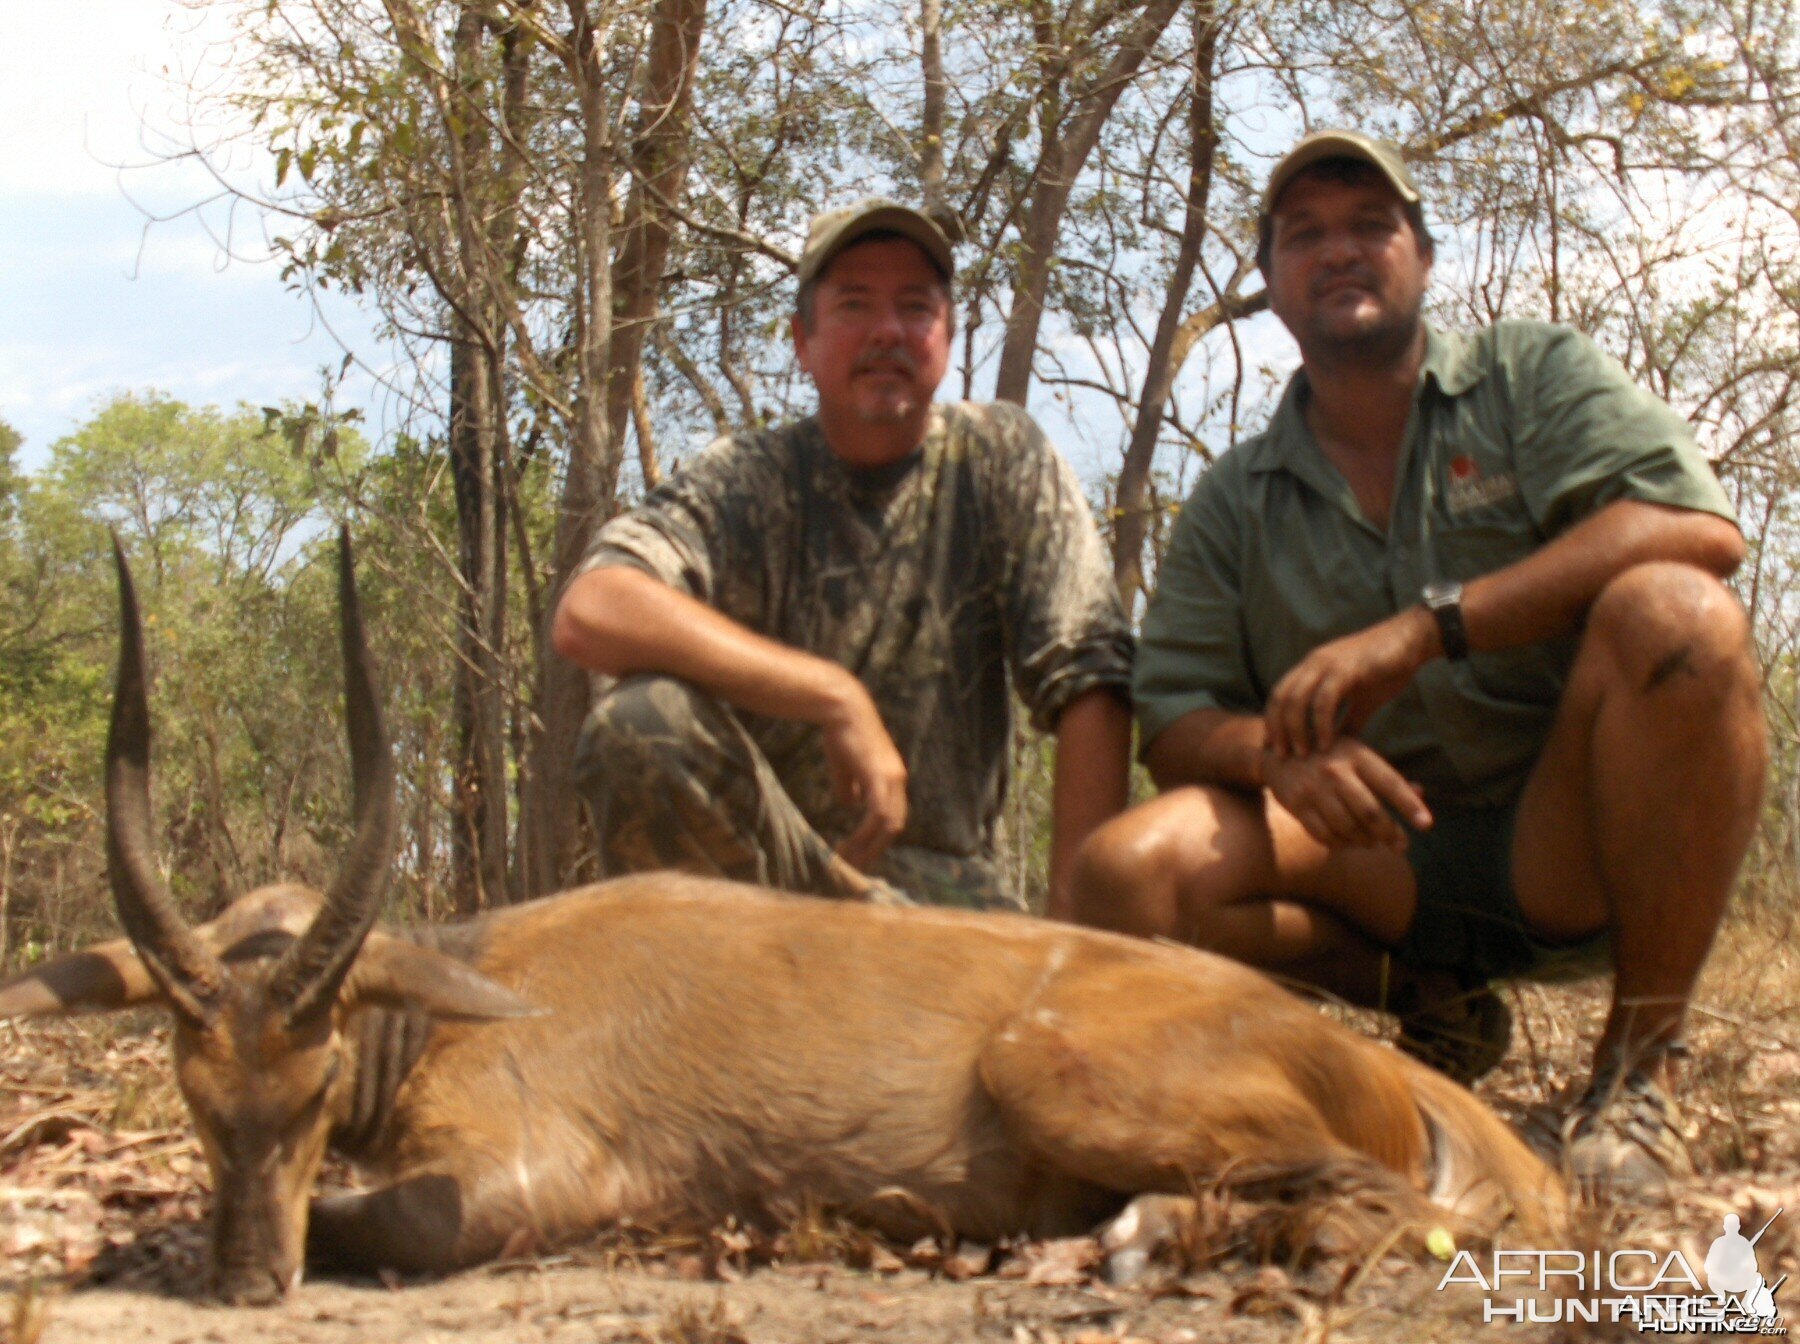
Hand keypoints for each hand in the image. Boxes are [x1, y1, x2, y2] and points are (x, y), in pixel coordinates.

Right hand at [821, 678, 908, 871]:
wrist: (842, 709)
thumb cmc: (841, 732)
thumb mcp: (846, 765)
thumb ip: (850, 786)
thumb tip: (849, 805)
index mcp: (892, 776)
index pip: (893, 813)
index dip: (879, 834)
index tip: (863, 851)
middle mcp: (897, 779)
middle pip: (895, 824)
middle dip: (877, 847)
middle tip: (858, 865)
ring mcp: (891, 778)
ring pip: (888, 824)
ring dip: (870, 846)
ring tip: (851, 860)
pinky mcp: (879, 777)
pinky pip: (877, 815)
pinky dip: (866, 834)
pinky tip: (852, 845)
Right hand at [1263, 739, 1431, 851]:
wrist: (1277, 755)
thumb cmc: (1328, 755)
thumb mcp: (1357, 755)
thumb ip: (1385, 776)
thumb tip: (1420, 792)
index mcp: (1356, 755)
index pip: (1390, 783)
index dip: (1409, 805)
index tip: (1426, 825)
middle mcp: (1335, 771)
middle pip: (1370, 812)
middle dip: (1390, 834)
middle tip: (1401, 846)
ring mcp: (1314, 789)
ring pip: (1347, 827)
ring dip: (1364, 841)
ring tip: (1372, 842)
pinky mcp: (1296, 805)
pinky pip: (1324, 834)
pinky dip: (1340, 844)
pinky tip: (1347, 842)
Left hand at [1266, 607, 1437, 756]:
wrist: (1412, 639)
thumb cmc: (1386, 669)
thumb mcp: (1362, 701)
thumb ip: (1346, 722)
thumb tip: (1339, 748)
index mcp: (1312, 669)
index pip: (1279, 696)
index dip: (1272, 722)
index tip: (1272, 749)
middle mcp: (1313, 664)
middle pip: (1280, 698)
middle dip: (1277, 729)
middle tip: (1281, 757)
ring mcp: (1327, 664)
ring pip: (1296, 699)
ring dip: (1295, 730)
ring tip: (1301, 755)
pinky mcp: (1346, 669)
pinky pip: (1324, 700)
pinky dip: (1321, 724)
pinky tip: (1325, 745)